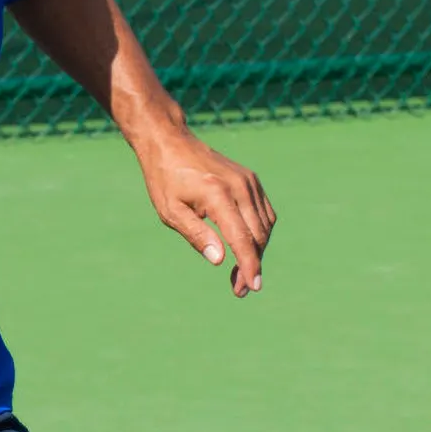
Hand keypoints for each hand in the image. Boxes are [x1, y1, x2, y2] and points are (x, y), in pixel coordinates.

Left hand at [137, 127, 276, 296]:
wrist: (171, 143)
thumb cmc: (165, 180)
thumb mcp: (171, 211)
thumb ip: (196, 235)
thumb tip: (220, 260)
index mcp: (218, 195)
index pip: (242, 237)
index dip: (249, 265)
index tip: (252, 287)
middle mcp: (240, 187)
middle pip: (258, 235)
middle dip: (252, 264)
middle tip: (240, 288)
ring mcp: (249, 182)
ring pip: (265, 226)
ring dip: (257, 251)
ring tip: (241, 272)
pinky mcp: (251, 180)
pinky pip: (264, 213)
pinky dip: (260, 233)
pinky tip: (246, 248)